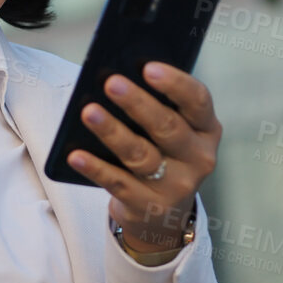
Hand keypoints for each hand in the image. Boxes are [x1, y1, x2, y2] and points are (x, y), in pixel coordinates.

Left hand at [65, 62, 220, 252]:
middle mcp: (198, 158)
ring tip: (89, 113)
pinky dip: (96, 168)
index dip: (175, 83)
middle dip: (137, 103)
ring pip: (141, 155)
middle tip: (111, 83)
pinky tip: (76, 155)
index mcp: (206, 130)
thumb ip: (159, 108)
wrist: (164, 214)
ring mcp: (177, 186)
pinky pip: (119, 183)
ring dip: (113, 132)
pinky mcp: (150, 206)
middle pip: (167, 127)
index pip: (197, 101)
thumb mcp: (174, 133)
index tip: (148, 67)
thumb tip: (117, 80)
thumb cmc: (164, 157)